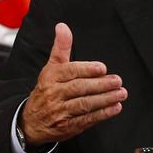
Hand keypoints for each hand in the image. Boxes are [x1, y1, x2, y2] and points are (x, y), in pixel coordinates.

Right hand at [21, 23, 126, 146]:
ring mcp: (60, 111)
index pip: (69, 71)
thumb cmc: (46, 90)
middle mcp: (54, 94)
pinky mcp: (68, 126)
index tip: (102, 68)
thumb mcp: (51, 67)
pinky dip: (102, 114)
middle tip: (117, 81)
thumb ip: (61, 48)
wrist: (31, 122)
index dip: (86, 69)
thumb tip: (62, 27)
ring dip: (105, 99)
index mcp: (50, 77)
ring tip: (120, 94)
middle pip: (79, 88)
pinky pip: (87, 119)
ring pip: (84, 104)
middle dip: (100, 85)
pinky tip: (114, 108)